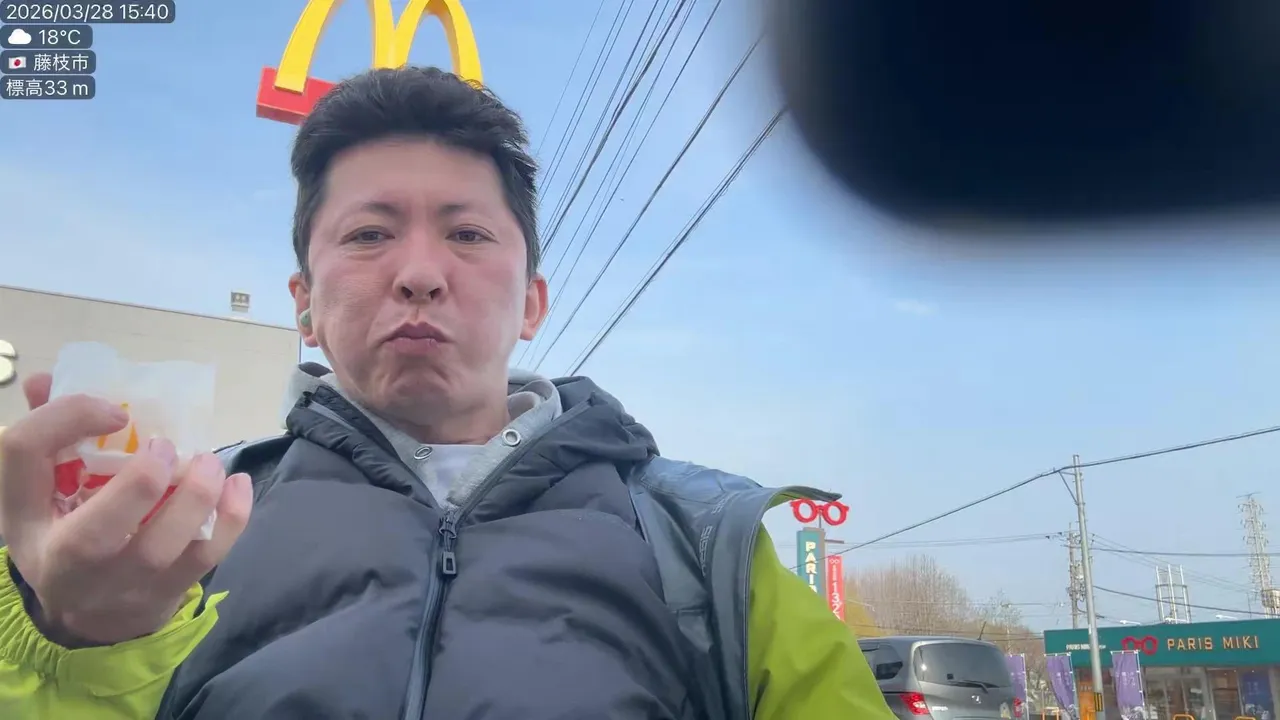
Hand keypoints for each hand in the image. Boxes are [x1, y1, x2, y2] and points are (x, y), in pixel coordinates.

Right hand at [0, 373, 252, 645]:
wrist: (89, 617)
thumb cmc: (65, 533)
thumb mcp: (38, 492)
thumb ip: (45, 433)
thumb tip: (45, 377)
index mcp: (26, 518)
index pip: (23, 457)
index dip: (65, 419)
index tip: (116, 409)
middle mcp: (66, 560)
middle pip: (92, 535)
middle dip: (137, 484)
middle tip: (165, 446)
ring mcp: (120, 584)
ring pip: (157, 551)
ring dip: (193, 499)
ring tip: (210, 463)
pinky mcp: (167, 593)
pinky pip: (204, 560)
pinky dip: (230, 520)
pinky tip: (237, 485)